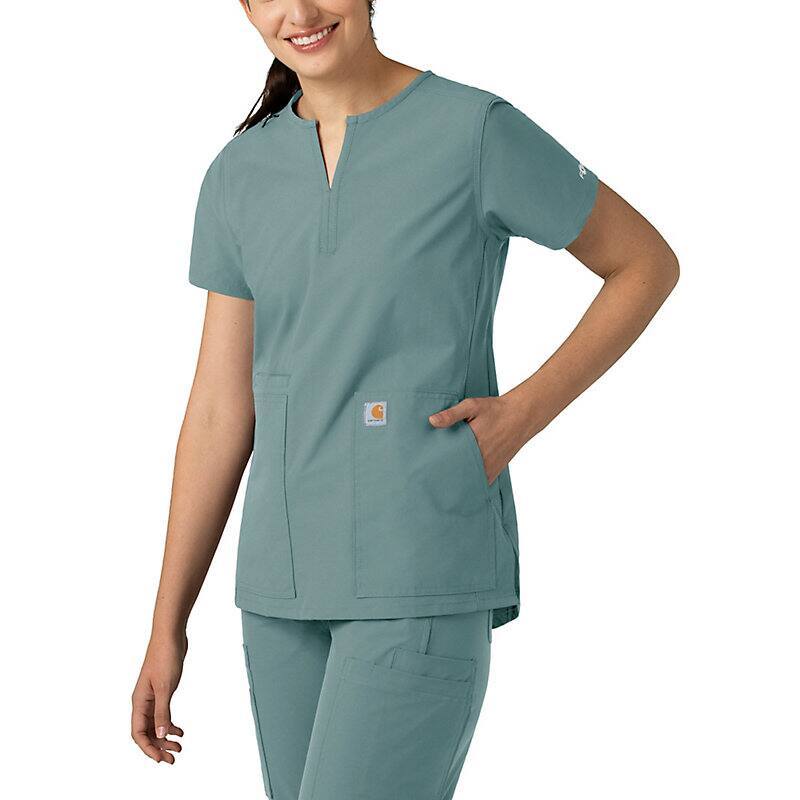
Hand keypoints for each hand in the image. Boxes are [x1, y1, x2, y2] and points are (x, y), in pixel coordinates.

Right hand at [131, 631, 187, 763]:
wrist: (171, 635)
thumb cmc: (165, 657)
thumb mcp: (166, 687)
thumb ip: (163, 712)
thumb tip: (162, 734)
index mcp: (139, 701)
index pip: (139, 733)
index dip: (148, 748)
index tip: (161, 759)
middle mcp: (143, 701)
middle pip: (147, 732)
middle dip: (158, 746)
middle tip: (174, 757)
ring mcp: (152, 696)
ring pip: (156, 724)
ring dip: (165, 737)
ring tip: (179, 746)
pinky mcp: (162, 690)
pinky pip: (163, 713)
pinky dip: (170, 723)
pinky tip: (180, 729)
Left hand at [428, 394, 528, 484]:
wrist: (521, 416)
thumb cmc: (495, 410)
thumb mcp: (472, 406)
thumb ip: (451, 414)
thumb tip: (432, 421)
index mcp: (473, 443)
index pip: (449, 460)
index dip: (437, 465)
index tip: (425, 468)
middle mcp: (482, 458)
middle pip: (458, 472)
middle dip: (445, 475)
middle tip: (429, 478)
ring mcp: (490, 466)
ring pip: (469, 480)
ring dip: (457, 481)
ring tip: (442, 484)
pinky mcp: (496, 470)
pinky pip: (480, 481)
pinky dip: (471, 483)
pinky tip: (461, 484)